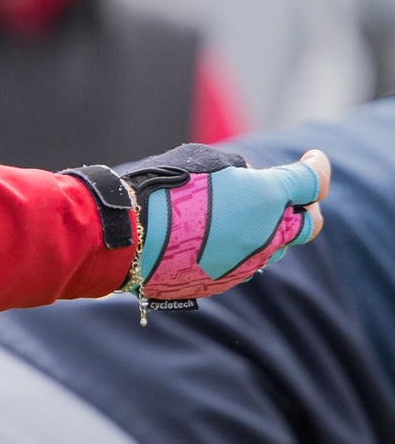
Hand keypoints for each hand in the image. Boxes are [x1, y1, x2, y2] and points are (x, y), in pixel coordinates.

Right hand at [127, 146, 328, 303]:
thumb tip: (249, 184)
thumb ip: (243, 173)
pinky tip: (213, 236)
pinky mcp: (223, 283)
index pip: (313, 182)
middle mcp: (266, 236)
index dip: (317, 167)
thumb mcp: (209, 162)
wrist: (127, 235)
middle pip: (308, 224)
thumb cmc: (163, 189)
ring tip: (239, 214)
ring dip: (268, 229)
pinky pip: (245, 263)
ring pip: (274, 247)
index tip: (312, 160)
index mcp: (266, 198)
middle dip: (305, 207)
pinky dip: (240, 247)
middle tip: (291, 195)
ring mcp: (246, 264)